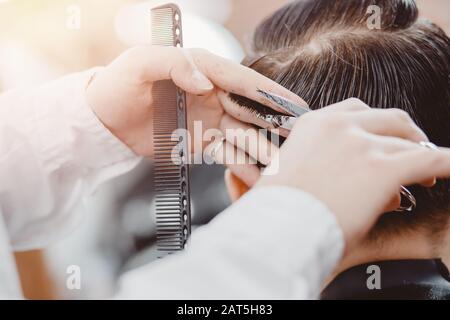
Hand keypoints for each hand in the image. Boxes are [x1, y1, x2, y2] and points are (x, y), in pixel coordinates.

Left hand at [86, 45, 305, 157]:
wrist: (103, 122)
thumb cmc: (117, 86)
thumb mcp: (140, 65)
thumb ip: (173, 64)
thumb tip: (203, 80)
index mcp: (201, 70)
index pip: (242, 81)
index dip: (270, 93)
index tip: (295, 105)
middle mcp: (212, 94)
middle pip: (252, 109)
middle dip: (279, 121)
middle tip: (305, 135)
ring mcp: (210, 120)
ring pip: (246, 134)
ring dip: (266, 147)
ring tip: (287, 161)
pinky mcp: (203, 142)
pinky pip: (230, 153)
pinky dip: (246, 162)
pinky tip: (262, 173)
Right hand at [256, 98, 449, 251]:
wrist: (277, 228)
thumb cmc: (278, 210)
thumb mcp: (292, 176)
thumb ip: (322, 168)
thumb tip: (350, 180)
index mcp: (314, 124)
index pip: (355, 111)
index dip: (375, 127)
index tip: (381, 140)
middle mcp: (339, 126)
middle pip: (389, 118)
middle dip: (405, 135)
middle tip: (413, 153)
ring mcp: (362, 144)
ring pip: (409, 143)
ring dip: (420, 158)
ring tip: (427, 178)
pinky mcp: (384, 168)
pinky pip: (433, 161)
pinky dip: (447, 165)